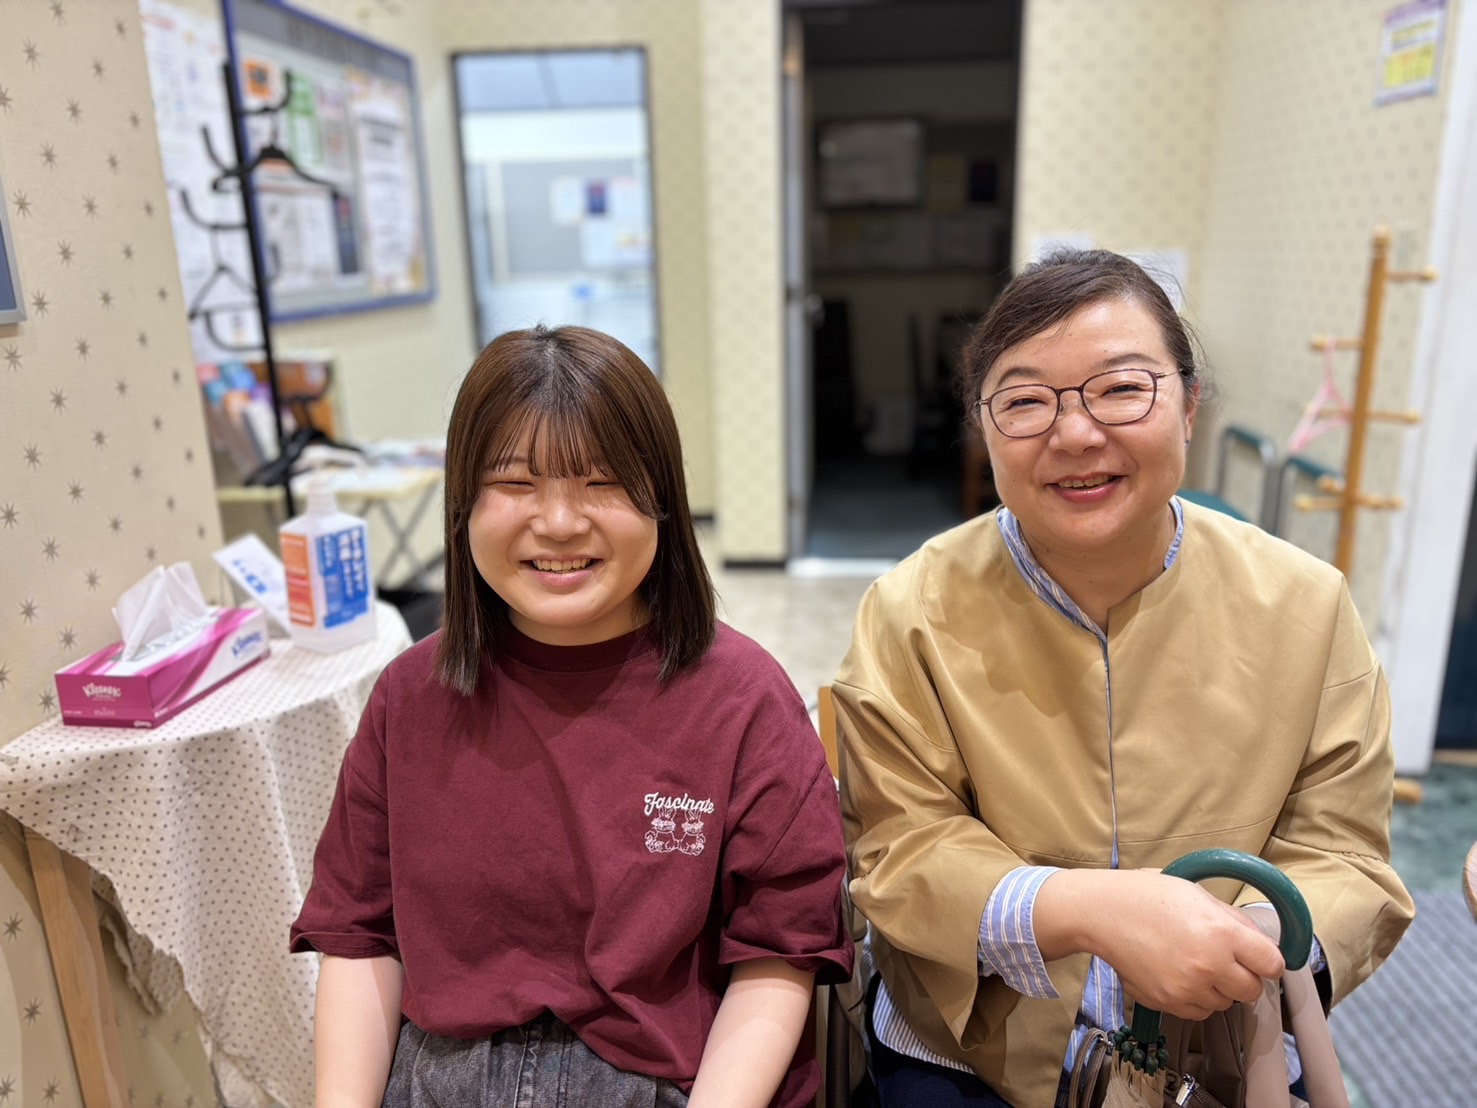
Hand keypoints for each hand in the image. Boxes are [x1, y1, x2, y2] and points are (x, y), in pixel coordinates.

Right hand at [1093, 870, 1284, 1020]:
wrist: (1101, 913)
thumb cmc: (1146, 896)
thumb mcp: (1197, 894)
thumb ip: (1233, 920)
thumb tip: (1259, 943)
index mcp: (1221, 933)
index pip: (1272, 963)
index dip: (1269, 960)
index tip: (1260, 957)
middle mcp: (1208, 965)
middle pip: (1252, 991)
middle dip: (1245, 977)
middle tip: (1226, 960)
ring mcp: (1187, 988)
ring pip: (1225, 1004)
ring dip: (1218, 989)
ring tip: (1194, 964)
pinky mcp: (1167, 1003)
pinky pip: (1199, 1012)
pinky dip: (1196, 999)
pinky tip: (1180, 975)